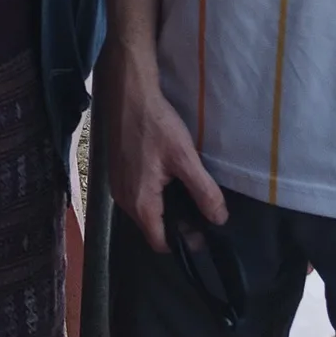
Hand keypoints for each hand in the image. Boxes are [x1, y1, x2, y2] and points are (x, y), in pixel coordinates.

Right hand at [104, 41, 226, 251]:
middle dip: (175, 222)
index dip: (183, 241)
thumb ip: (203, 191)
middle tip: (200, 205)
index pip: (160, 242)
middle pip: (152, 227)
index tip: (203, 231)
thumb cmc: (156, 125)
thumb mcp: (185, 158)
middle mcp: (123, 200)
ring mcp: (117, 185)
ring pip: (144, 210)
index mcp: (140, 202)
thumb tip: (219, 219)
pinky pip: (137, 194)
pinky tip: (167, 174)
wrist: (128, 94)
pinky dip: (153, 192)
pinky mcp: (116, 171)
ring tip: (186, 187)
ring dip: (165, 205)